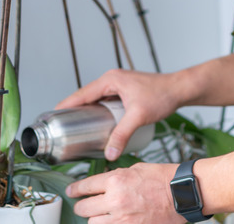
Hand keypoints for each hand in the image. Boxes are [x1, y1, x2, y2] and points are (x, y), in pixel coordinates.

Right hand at [56, 69, 183, 159]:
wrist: (180, 89)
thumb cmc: (162, 95)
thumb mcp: (138, 116)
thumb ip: (122, 135)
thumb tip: (109, 153)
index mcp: (110, 80)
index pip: (81, 94)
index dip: (66, 105)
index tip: (53, 117)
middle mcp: (112, 79)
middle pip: (86, 96)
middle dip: (74, 110)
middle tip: (62, 127)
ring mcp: (118, 84)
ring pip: (96, 99)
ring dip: (86, 110)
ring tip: (76, 127)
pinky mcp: (125, 91)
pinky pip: (105, 100)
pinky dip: (98, 110)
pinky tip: (97, 123)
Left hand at [67, 162, 185, 223]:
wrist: (183, 193)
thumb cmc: (163, 178)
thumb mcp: (135, 169)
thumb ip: (115, 176)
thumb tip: (102, 183)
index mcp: (116, 181)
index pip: (85, 186)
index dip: (75, 189)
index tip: (71, 191)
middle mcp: (116, 201)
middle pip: (84, 208)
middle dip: (83, 206)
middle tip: (85, 205)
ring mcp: (122, 219)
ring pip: (93, 223)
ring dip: (96, 218)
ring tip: (102, 214)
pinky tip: (113, 220)